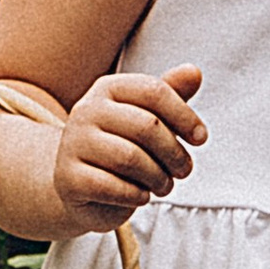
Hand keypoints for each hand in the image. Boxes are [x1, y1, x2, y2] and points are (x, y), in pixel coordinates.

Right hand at [51, 64, 205, 230]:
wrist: (80, 185)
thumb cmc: (122, 147)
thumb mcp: (147, 118)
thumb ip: (171, 95)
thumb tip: (195, 72)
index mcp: (107, 88)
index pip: (154, 91)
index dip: (185, 116)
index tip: (201, 139)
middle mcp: (85, 110)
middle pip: (147, 126)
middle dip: (174, 153)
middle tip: (184, 170)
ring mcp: (72, 144)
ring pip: (131, 158)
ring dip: (158, 177)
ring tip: (164, 185)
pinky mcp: (68, 178)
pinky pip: (113, 187)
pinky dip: (137, 195)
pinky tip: (141, 196)